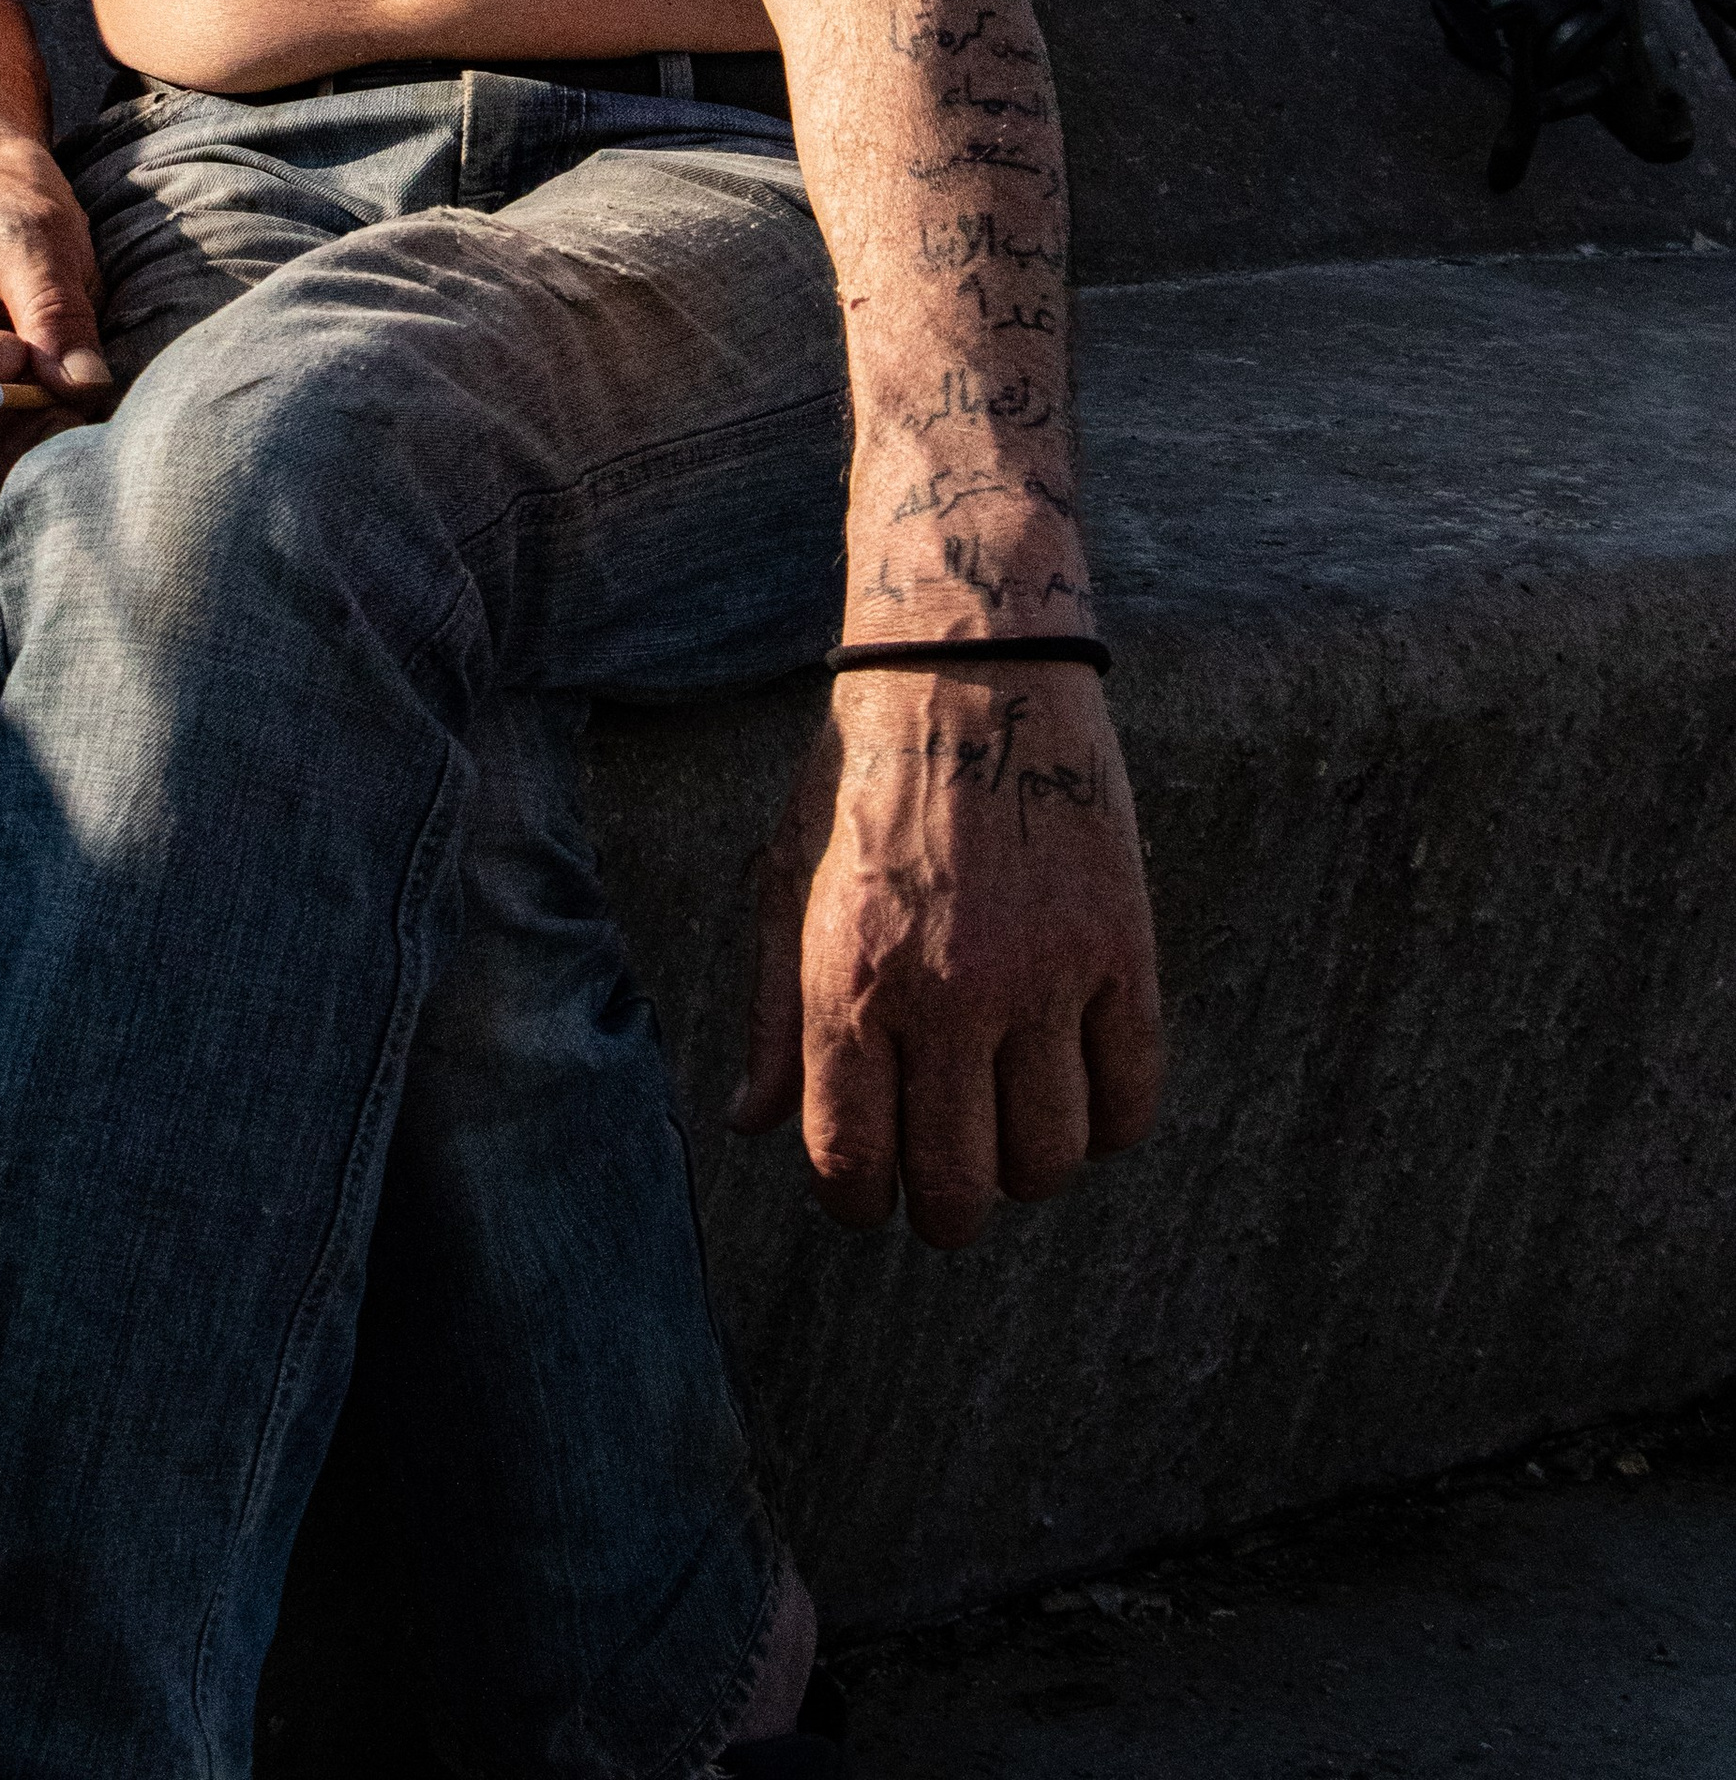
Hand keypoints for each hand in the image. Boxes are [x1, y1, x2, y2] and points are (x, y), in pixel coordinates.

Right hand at [0, 152, 114, 523]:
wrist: (25, 212)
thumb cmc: (12, 211)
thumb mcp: (29, 239)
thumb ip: (50, 310)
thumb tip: (82, 388)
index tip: (12, 350)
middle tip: (56, 392)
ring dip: (21, 459)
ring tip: (69, 394)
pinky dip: (40, 455)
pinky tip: (71, 404)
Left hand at [729, 667, 1162, 1244]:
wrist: (970, 671)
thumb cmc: (862, 775)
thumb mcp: (787, 879)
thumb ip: (772, 1012)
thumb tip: (753, 1123)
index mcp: (848, 981)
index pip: (851, 1165)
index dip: (858, 1202)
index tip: (870, 1187)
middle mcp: (945, 994)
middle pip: (960, 1188)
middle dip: (945, 1212)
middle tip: (947, 1184)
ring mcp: (1041, 976)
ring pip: (1050, 1159)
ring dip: (1027, 1168)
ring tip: (1010, 1128)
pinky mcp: (1119, 951)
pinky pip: (1131, 1098)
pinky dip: (1108, 1123)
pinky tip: (1079, 1091)